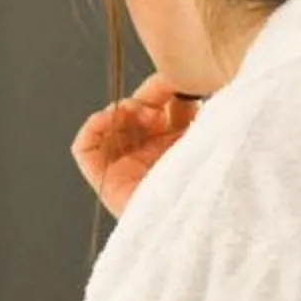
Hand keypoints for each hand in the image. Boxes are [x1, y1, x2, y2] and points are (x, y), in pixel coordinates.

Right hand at [72, 74, 198, 218]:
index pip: (163, 110)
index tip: (175, 80)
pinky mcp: (106, 181)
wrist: (204, 221)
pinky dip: (94, 126)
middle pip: (137, 115)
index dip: (164, 92)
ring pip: (112, 125)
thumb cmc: (214, 183)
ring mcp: (127, 169)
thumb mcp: (209, 137)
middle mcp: (151, 158)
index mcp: (178, 148)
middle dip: (147, 98)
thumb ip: (197, 111)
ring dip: (123, 109)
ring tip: (145, 112)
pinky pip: (85, 148)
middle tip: (162, 90)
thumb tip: (189, 80)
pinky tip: (113, 116)